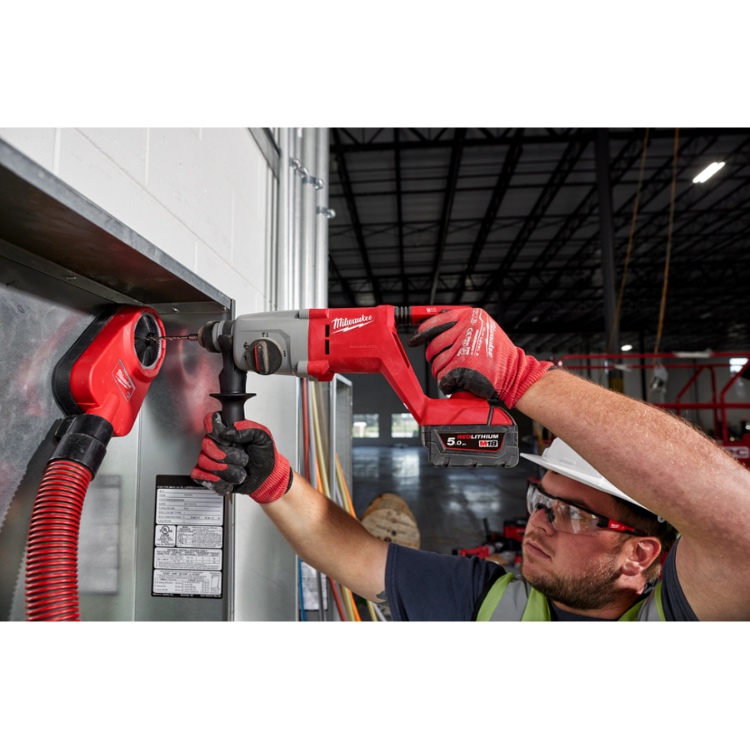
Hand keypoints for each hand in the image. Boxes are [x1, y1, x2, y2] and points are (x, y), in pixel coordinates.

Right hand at [190, 412, 292, 502]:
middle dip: (225, 455)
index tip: (225, 438)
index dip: (214, 429)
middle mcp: (217, 443)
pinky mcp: (209, 474)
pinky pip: (198, 475)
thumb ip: (248, 429)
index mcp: (229, 430)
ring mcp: (211, 459)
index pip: (211, 421)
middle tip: (241, 459)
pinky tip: (227, 481)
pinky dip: (213, 481)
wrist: (266, 478)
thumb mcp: (263, 438)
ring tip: (239, 472)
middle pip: (206, 444)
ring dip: (225, 470)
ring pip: (203, 461)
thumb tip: (228, 431)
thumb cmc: (264, 456)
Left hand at [407, 307, 552, 408]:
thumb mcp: (483, 329)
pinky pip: (443, 377)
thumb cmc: (498, 355)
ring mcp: (465, 348)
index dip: (423, 331)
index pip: (437, 321)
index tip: (416, 338)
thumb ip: (462, 326)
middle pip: (434, 345)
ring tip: (455, 373)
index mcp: (471, 317)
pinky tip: (455, 383)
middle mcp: (468, 330)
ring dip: (441, 372)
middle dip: (433, 357)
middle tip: (438, 362)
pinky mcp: (463, 368)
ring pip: (437, 363)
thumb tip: (433, 330)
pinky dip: (446, 383)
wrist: (515, 373)